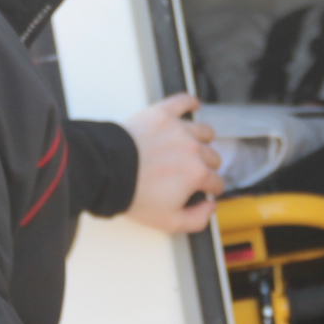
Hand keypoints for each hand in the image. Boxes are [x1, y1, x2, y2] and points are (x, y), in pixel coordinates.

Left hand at [121, 92, 223, 233]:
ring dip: (203, 139)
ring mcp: (178, 129)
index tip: (206, 189)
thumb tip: (210, 208)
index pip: (216, 182)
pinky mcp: (162, 114)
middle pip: (212, 156)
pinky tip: (193, 105)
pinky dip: (190, 103)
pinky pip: (183, 102)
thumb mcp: (168, 221)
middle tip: (193, 171)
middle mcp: (193, 149)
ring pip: (204, 131)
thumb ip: (197, 219)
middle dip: (207, 166)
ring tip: (194, 144)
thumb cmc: (134, 194)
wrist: (108, 172)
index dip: (212, 189)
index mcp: (196, 174)